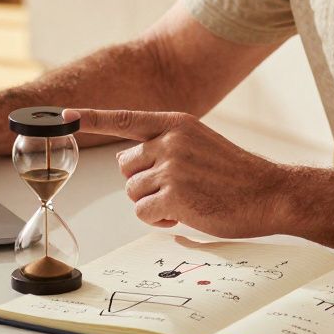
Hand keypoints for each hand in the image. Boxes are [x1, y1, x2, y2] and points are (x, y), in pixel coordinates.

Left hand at [62, 108, 290, 238]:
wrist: (269, 192)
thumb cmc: (236, 174)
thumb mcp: (199, 143)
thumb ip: (165, 145)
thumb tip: (128, 161)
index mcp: (176, 123)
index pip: (124, 119)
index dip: (91, 117)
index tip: (65, 114)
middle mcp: (170, 140)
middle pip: (125, 166)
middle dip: (142, 181)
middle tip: (176, 187)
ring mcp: (171, 167)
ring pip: (132, 191)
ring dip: (153, 202)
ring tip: (187, 199)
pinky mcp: (173, 194)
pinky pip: (143, 212)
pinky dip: (159, 218)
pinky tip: (186, 212)